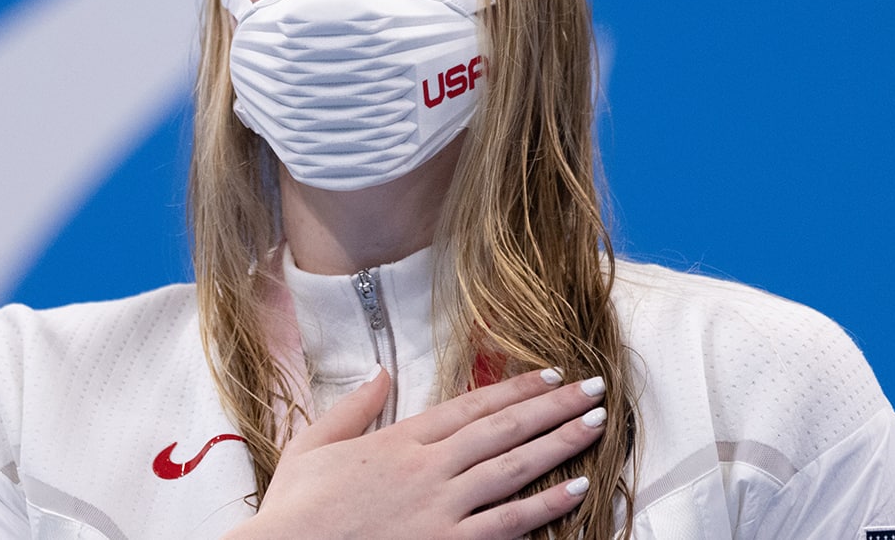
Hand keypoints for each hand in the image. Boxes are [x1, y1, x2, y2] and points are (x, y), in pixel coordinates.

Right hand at [230, 367, 605, 538]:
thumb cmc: (298, 508)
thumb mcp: (314, 444)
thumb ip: (354, 406)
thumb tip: (381, 373)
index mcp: (399, 439)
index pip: (472, 405)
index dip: (515, 389)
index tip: (549, 374)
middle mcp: (428, 467)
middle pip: (504, 428)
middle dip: (554, 405)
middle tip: (594, 388)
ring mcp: (441, 507)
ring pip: (515, 468)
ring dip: (560, 443)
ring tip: (596, 424)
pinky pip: (508, 522)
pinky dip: (545, 505)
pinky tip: (575, 489)